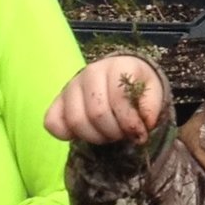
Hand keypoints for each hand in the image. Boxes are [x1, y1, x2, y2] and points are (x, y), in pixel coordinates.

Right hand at [45, 55, 168, 145]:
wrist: (120, 75)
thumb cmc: (137, 86)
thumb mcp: (152, 91)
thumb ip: (151, 106)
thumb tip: (145, 123)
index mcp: (116, 66)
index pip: (118, 99)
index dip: (130, 123)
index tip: (139, 134)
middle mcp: (90, 72)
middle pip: (96, 113)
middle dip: (113, 132)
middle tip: (121, 135)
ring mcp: (70, 86)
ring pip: (75, 121)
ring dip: (95, 137)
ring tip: (107, 135)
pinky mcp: (57, 100)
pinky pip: (52, 123)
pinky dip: (66, 135)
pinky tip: (82, 135)